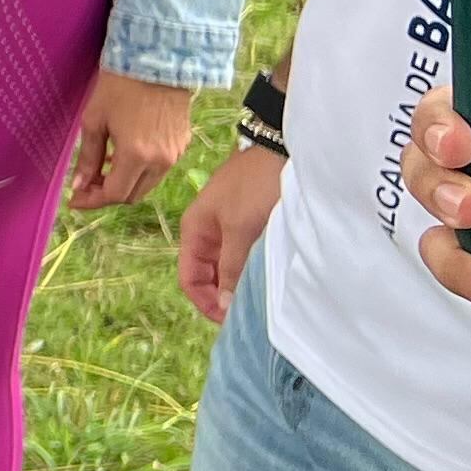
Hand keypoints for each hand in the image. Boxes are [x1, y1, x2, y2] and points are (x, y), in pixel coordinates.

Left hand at [68, 70, 196, 208]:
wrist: (157, 61)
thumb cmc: (119, 86)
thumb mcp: (95, 120)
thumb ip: (88, 157)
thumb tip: (79, 185)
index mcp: (137, 156)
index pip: (115, 194)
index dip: (93, 201)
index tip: (74, 200)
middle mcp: (161, 161)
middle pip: (132, 195)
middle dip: (107, 195)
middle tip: (86, 185)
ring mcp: (175, 154)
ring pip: (147, 185)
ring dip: (124, 184)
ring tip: (102, 170)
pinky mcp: (182, 145)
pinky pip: (159, 170)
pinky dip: (140, 172)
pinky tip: (123, 156)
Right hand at [176, 141, 282, 325]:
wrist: (282, 152)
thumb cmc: (255, 185)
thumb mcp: (240, 229)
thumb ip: (230, 267)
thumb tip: (222, 305)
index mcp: (195, 229)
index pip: (189, 278)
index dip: (205, 302)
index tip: (230, 318)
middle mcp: (208, 231)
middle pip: (207, 276)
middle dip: (222, 296)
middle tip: (247, 312)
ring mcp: (229, 228)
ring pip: (227, 268)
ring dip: (238, 283)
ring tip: (259, 296)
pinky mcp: (249, 225)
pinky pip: (244, 257)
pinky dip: (251, 270)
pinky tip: (267, 276)